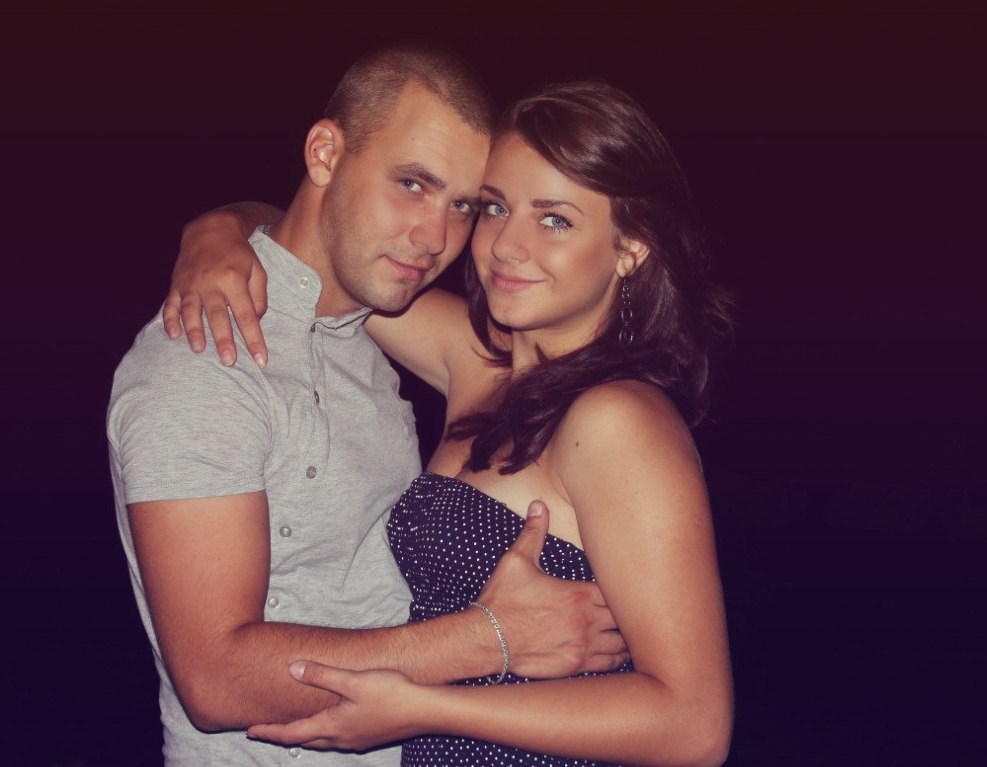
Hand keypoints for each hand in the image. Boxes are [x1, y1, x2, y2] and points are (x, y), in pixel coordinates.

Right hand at [161, 209, 269, 366]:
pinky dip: (170, 319)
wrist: (210, 229)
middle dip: (223, 340)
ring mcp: (191, 284)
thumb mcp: (257, 270)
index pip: (246, 315)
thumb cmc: (239, 254)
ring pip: (191, 311)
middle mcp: (211, 283)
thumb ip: (260, 297)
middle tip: (228, 361)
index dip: (254, 339)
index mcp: (234, 280)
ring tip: (198, 350)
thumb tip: (256, 321)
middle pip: (218, 316)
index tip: (261, 359)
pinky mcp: (176, 284)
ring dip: (194, 331)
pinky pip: (170, 303)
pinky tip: (173, 334)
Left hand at [247, 662, 427, 750]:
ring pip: (323, 740)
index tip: (251, 730)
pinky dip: (326, 732)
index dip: (270, 731)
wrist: (425, 711)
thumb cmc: (390, 693)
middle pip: (305, 740)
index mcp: (332, 726)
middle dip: (285, 735)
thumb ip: (321, 675)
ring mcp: (357, 739)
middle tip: (267, 730)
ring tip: (296, 726)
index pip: (292, 733)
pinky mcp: (370, 736)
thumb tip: (293, 669)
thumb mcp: (352, 680)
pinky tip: (334, 722)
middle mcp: (342, 738)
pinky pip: (339, 737)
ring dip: (306, 734)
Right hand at [478, 501, 628, 678]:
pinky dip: (616, 658)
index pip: (617, 590)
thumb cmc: (501, 601)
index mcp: (579, 593)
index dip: (622, 589)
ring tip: (626, 631)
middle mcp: (586, 620)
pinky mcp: (576, 665)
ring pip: (622, 643)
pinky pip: (609, 664)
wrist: (486, 639)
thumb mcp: (516, 561)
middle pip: (626, 618)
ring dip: (625, 637)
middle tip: (628, 609)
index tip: (621, 586)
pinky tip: (615, 652)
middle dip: (627, 613)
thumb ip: (533, 533)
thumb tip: (538, 504)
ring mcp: (583, 646)